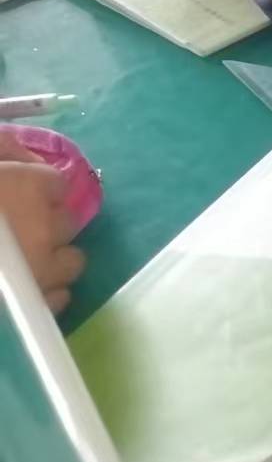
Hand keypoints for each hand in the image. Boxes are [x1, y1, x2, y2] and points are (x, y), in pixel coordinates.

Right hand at [0, 145, 81, 314]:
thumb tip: (15, 153)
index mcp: (27, 186)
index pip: (53, 181)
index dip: (33, 186)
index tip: (13, 192)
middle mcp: (46, 227)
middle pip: (65, 220)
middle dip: (42, 222)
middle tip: (12, 229)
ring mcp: (43, 271)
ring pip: (71, 261)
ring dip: (51, 259)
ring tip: (21, 263)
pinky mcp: (34, 308)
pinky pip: (57, 298)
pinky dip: (43, 293)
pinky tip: (19, 293)